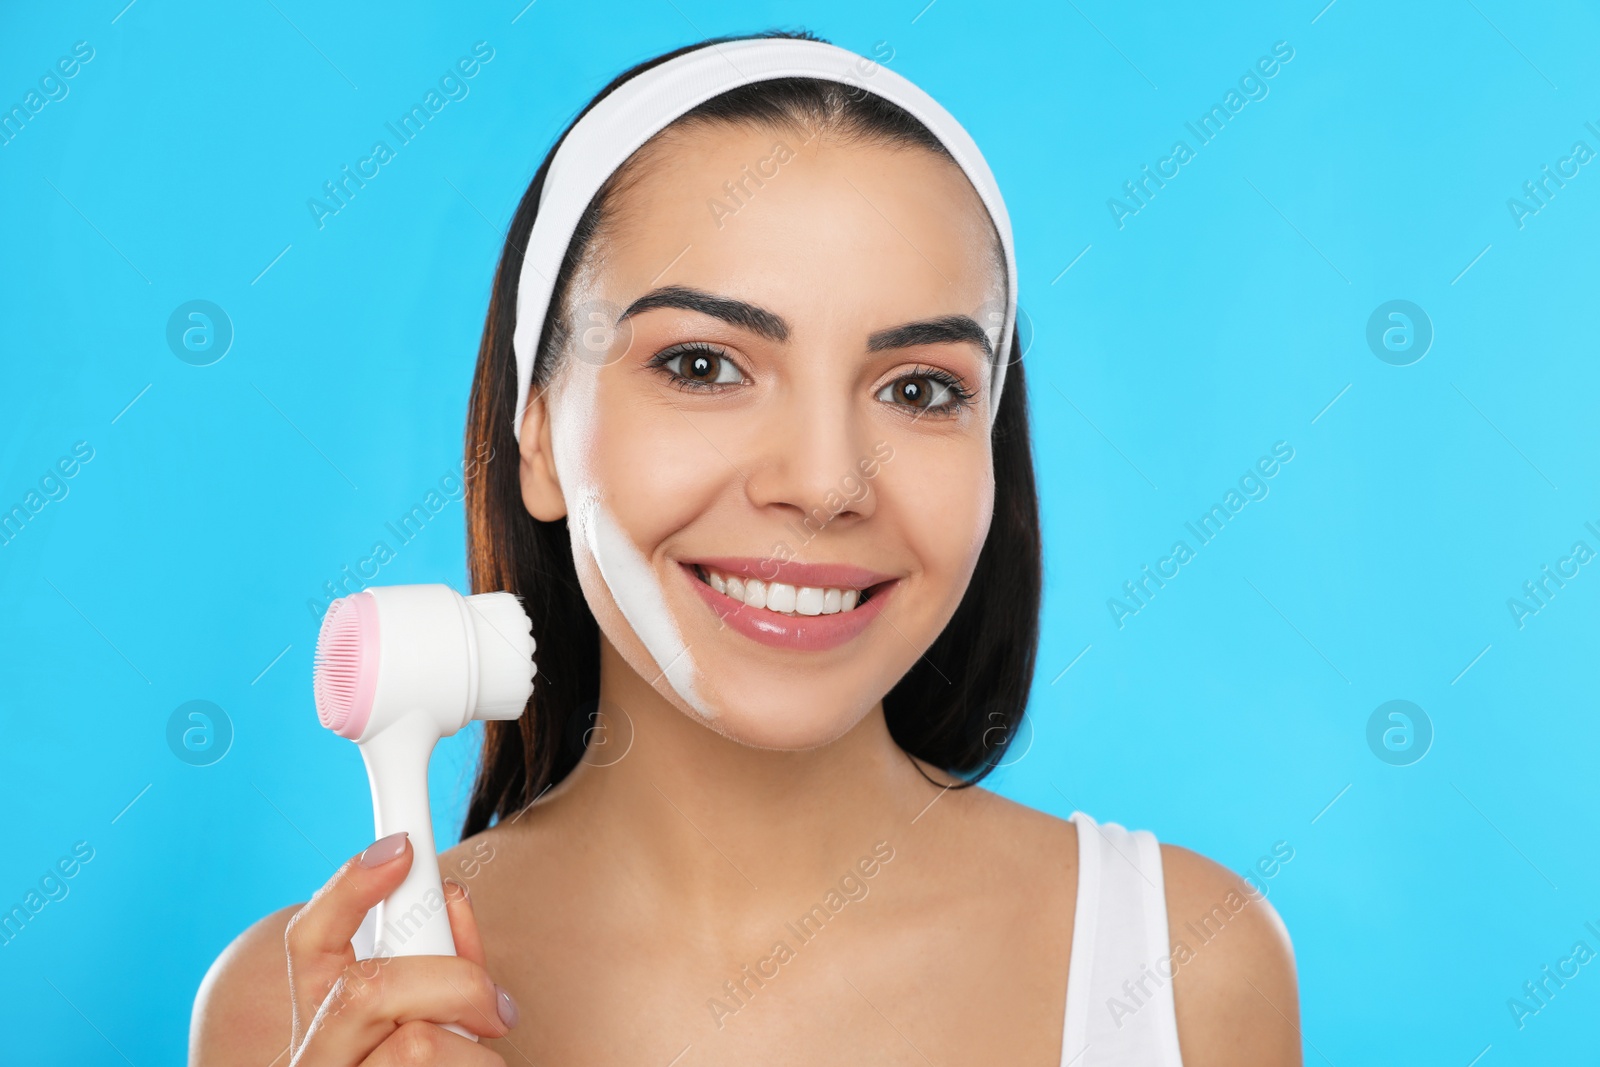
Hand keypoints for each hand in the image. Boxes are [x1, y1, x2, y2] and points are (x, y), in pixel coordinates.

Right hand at [283, 832, 518, 1064]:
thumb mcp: (441, 1016)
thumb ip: (445, 962)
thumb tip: (452, 900)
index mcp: (325, 1021)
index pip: (311, 941)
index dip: (348, 888)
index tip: (400, 848)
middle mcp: (317, 1058)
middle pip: (368, 990)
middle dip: (452, 981)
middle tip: (498, 1009)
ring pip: (417, 1046)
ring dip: (476, 1055)